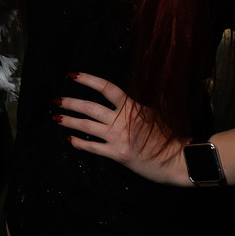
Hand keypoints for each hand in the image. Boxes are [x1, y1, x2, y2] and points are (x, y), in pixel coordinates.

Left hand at [54, 72, 186, 185]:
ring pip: (88, 126)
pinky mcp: (117, 154)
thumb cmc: (168, 135)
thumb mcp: (152, 113)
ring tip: (57, 117)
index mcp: (132, 107)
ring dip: (70, 121)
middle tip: (56, 100)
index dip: (88, 80)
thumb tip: (118, 102)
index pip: (106, 88)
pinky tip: (70, 139)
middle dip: (71, 103)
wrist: (178, 160)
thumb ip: (133, 108)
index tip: (73, 76)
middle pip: (90, 107)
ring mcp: (118, 138)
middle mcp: (122, 121)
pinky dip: (80, 143)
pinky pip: (93, 147)